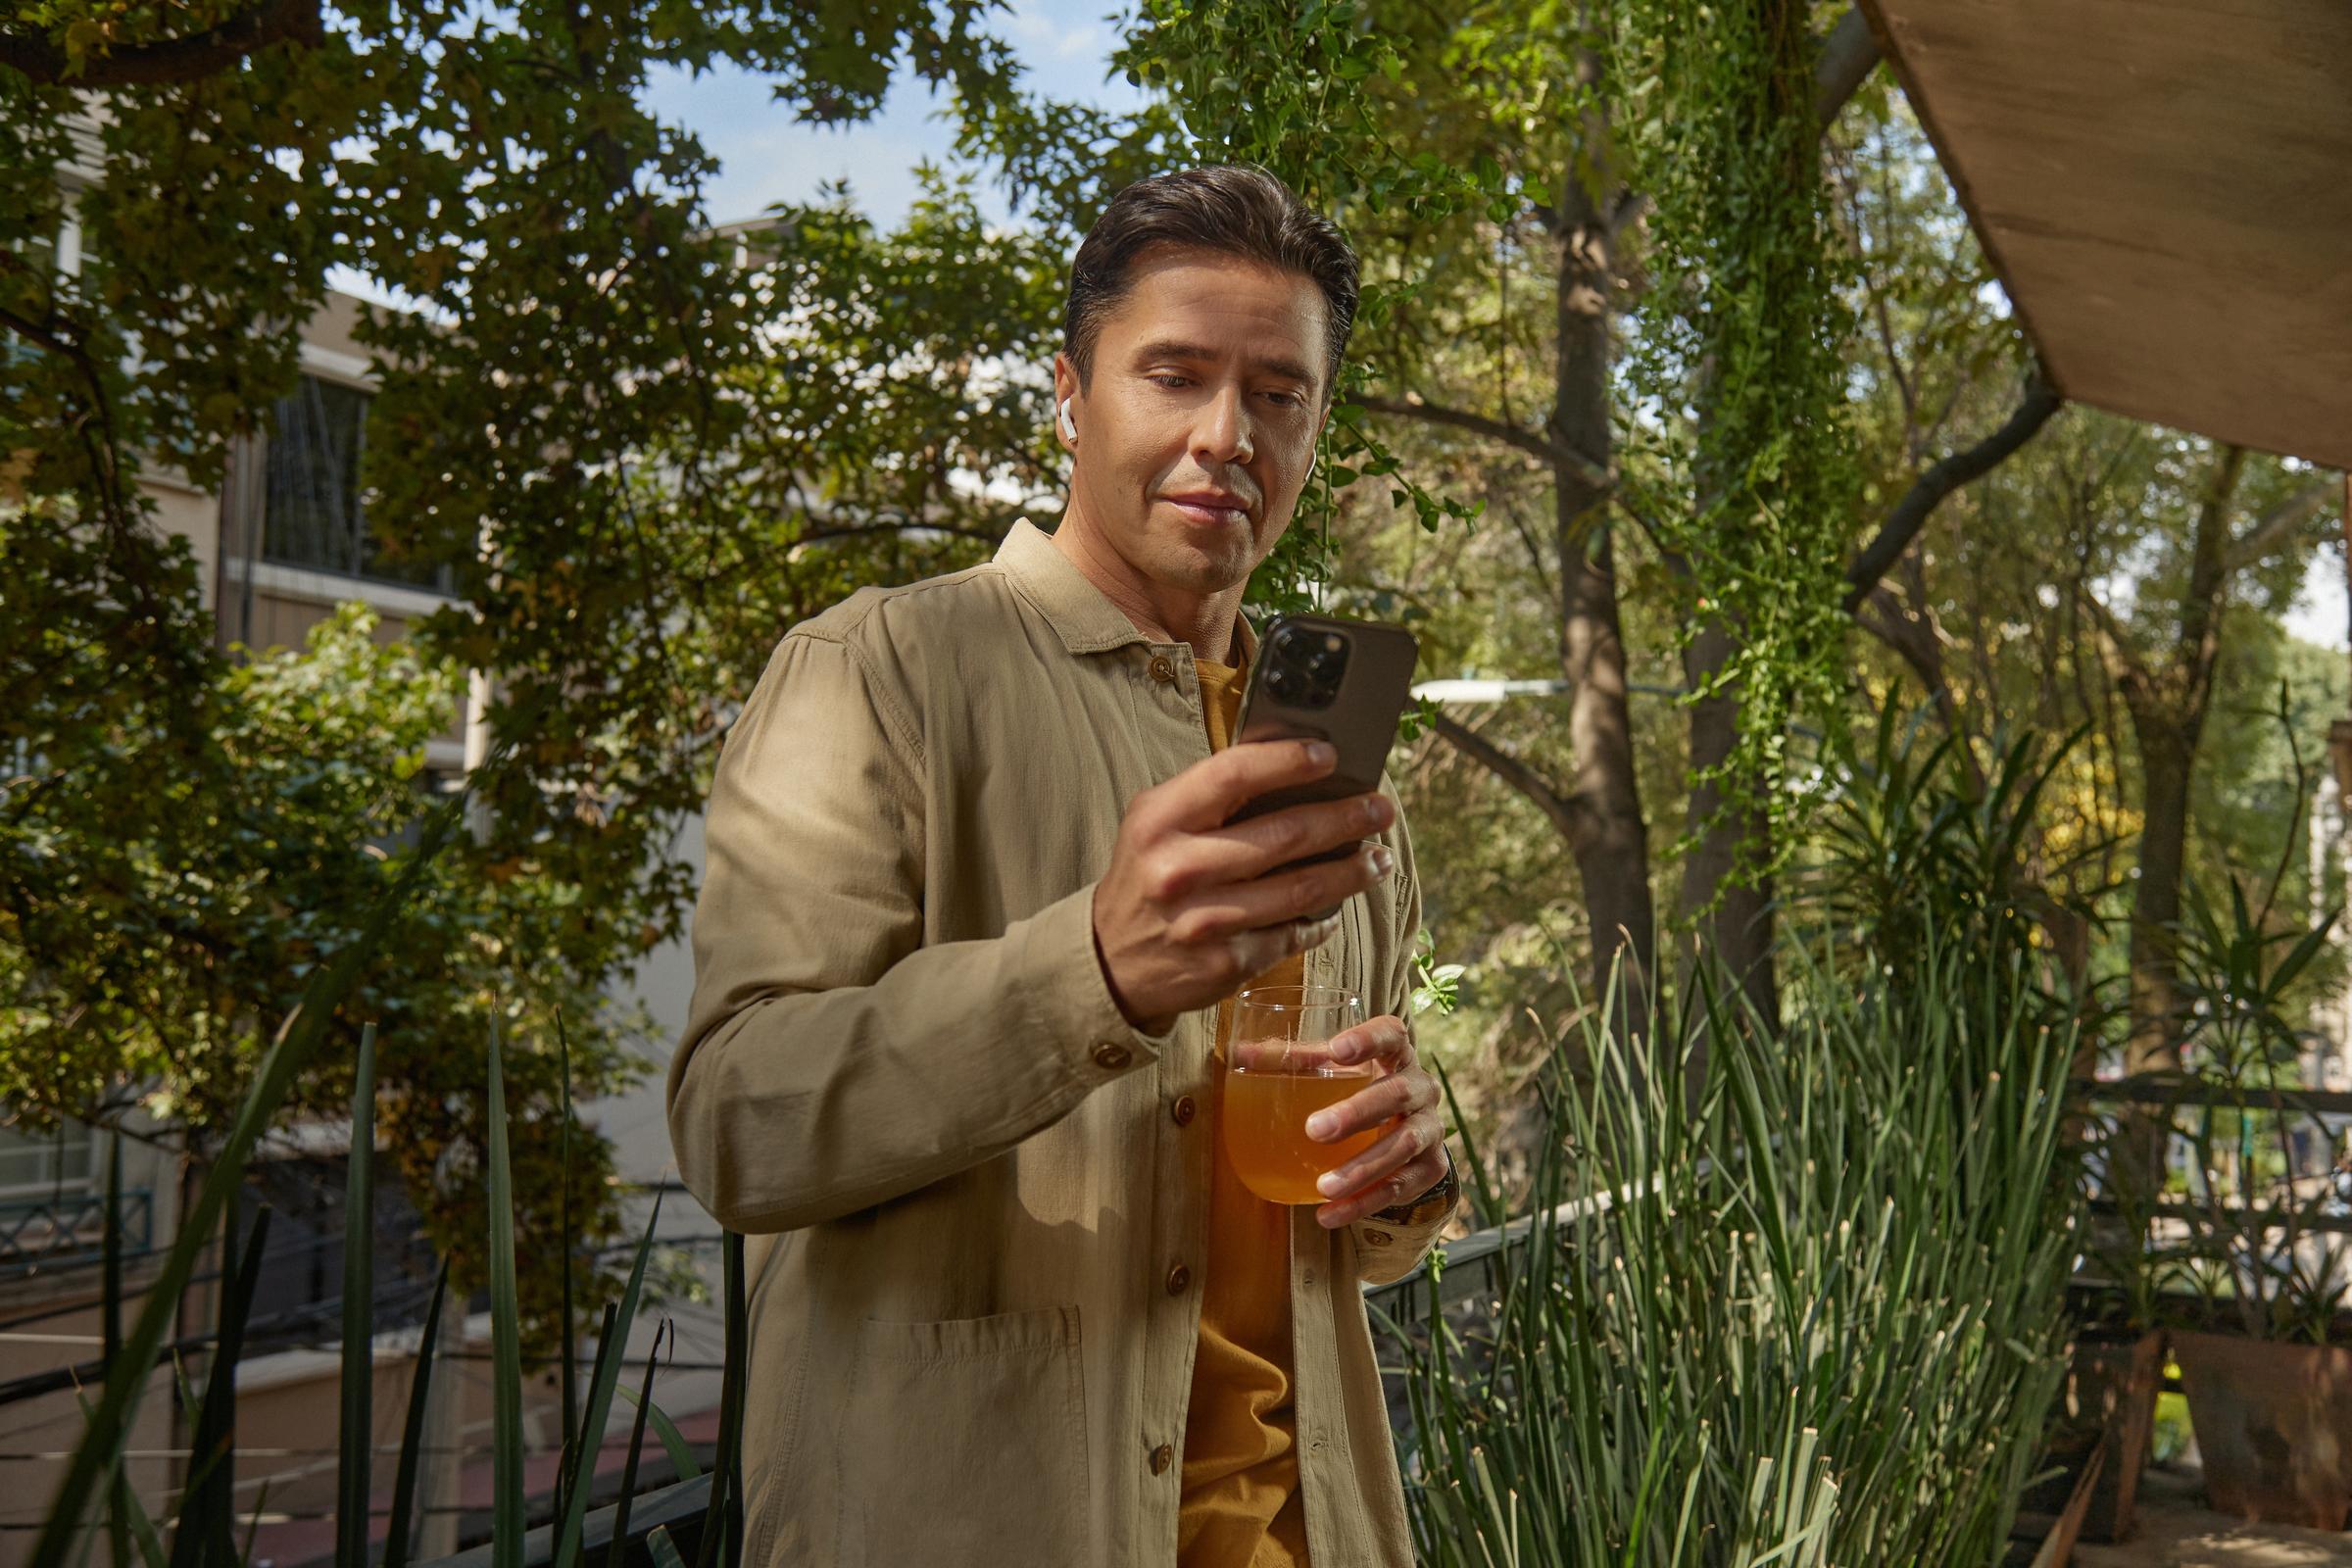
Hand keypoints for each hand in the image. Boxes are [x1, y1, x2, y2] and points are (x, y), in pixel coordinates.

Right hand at [1093, 738, 1396, 1033]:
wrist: (1110, 959)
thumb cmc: (1147, 876)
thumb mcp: (1156, 823)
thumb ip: (1209, 795)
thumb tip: (1292, 766)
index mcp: (1160, 820)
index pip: (1234, 775)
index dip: (1288, 761)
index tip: (1330, 755)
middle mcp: (1180, 869)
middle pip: (1284, 835)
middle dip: (1345, 819)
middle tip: (1380, 809)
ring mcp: (1206, 921)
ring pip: (1301, 890)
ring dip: (1352, 872)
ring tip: (1379, 858)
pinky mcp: (1227, 963)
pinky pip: (1292, 933)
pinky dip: (1322, 919)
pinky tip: (1337, 906)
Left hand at [1302, 1014, 1447, 1230]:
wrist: (1404, 1129)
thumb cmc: (1358, 1088)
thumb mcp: (1331, 1071)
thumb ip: (1293, 1061)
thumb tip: (1240, 1053)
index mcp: (1395, 1054)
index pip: (1391, 1034)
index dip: (1368, 1039)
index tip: (1336, 1050)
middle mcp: (1420, 1087)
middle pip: (1396, 1093)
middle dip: (1357, 1113)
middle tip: (1315, 1130)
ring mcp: (1430, 1128)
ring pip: (1403, 1145)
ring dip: (1362, 1168)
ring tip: (1324, 1186)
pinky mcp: (1432, 1167)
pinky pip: (1401, 1187)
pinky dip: (1365, 1203)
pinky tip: (1329, 1214)